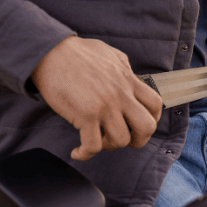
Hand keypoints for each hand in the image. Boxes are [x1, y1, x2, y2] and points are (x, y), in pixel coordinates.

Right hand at [31, 36, 162, 160]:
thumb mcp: (110, 54)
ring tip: (97, 140)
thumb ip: (124, 68)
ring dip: (109, 146)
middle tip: (125, 139)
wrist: (50, 52)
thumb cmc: (77, 52)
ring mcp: (104, 106)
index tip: (138, 125)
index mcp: (127, 80)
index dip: (152, 119)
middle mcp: (120, 95)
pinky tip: (77, 152)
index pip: (156, 104)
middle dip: (139, 140)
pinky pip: (92, 146)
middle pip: (147, 127)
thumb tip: (130, 77)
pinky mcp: (85, 115)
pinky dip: (84, 154)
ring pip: (121, 141)